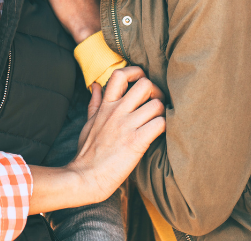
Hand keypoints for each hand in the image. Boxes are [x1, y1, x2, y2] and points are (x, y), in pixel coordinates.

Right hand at [69, 66, 165, 201]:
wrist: (86, 177)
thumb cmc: (87, 152)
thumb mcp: (89, 122)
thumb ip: (95, 102)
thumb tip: (97, 85)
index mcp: (106, 106)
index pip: (120, 74)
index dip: (136, 73)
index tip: (141, 82)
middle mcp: (117, 111)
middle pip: (145, 84)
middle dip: (156, 92)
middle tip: (156, 104)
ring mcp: (127, 126)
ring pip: (157, 104)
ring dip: (162, 112)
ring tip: (158, 122)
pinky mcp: (137, 141)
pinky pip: (160, 124)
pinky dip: (165, 127)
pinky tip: (159, 134)